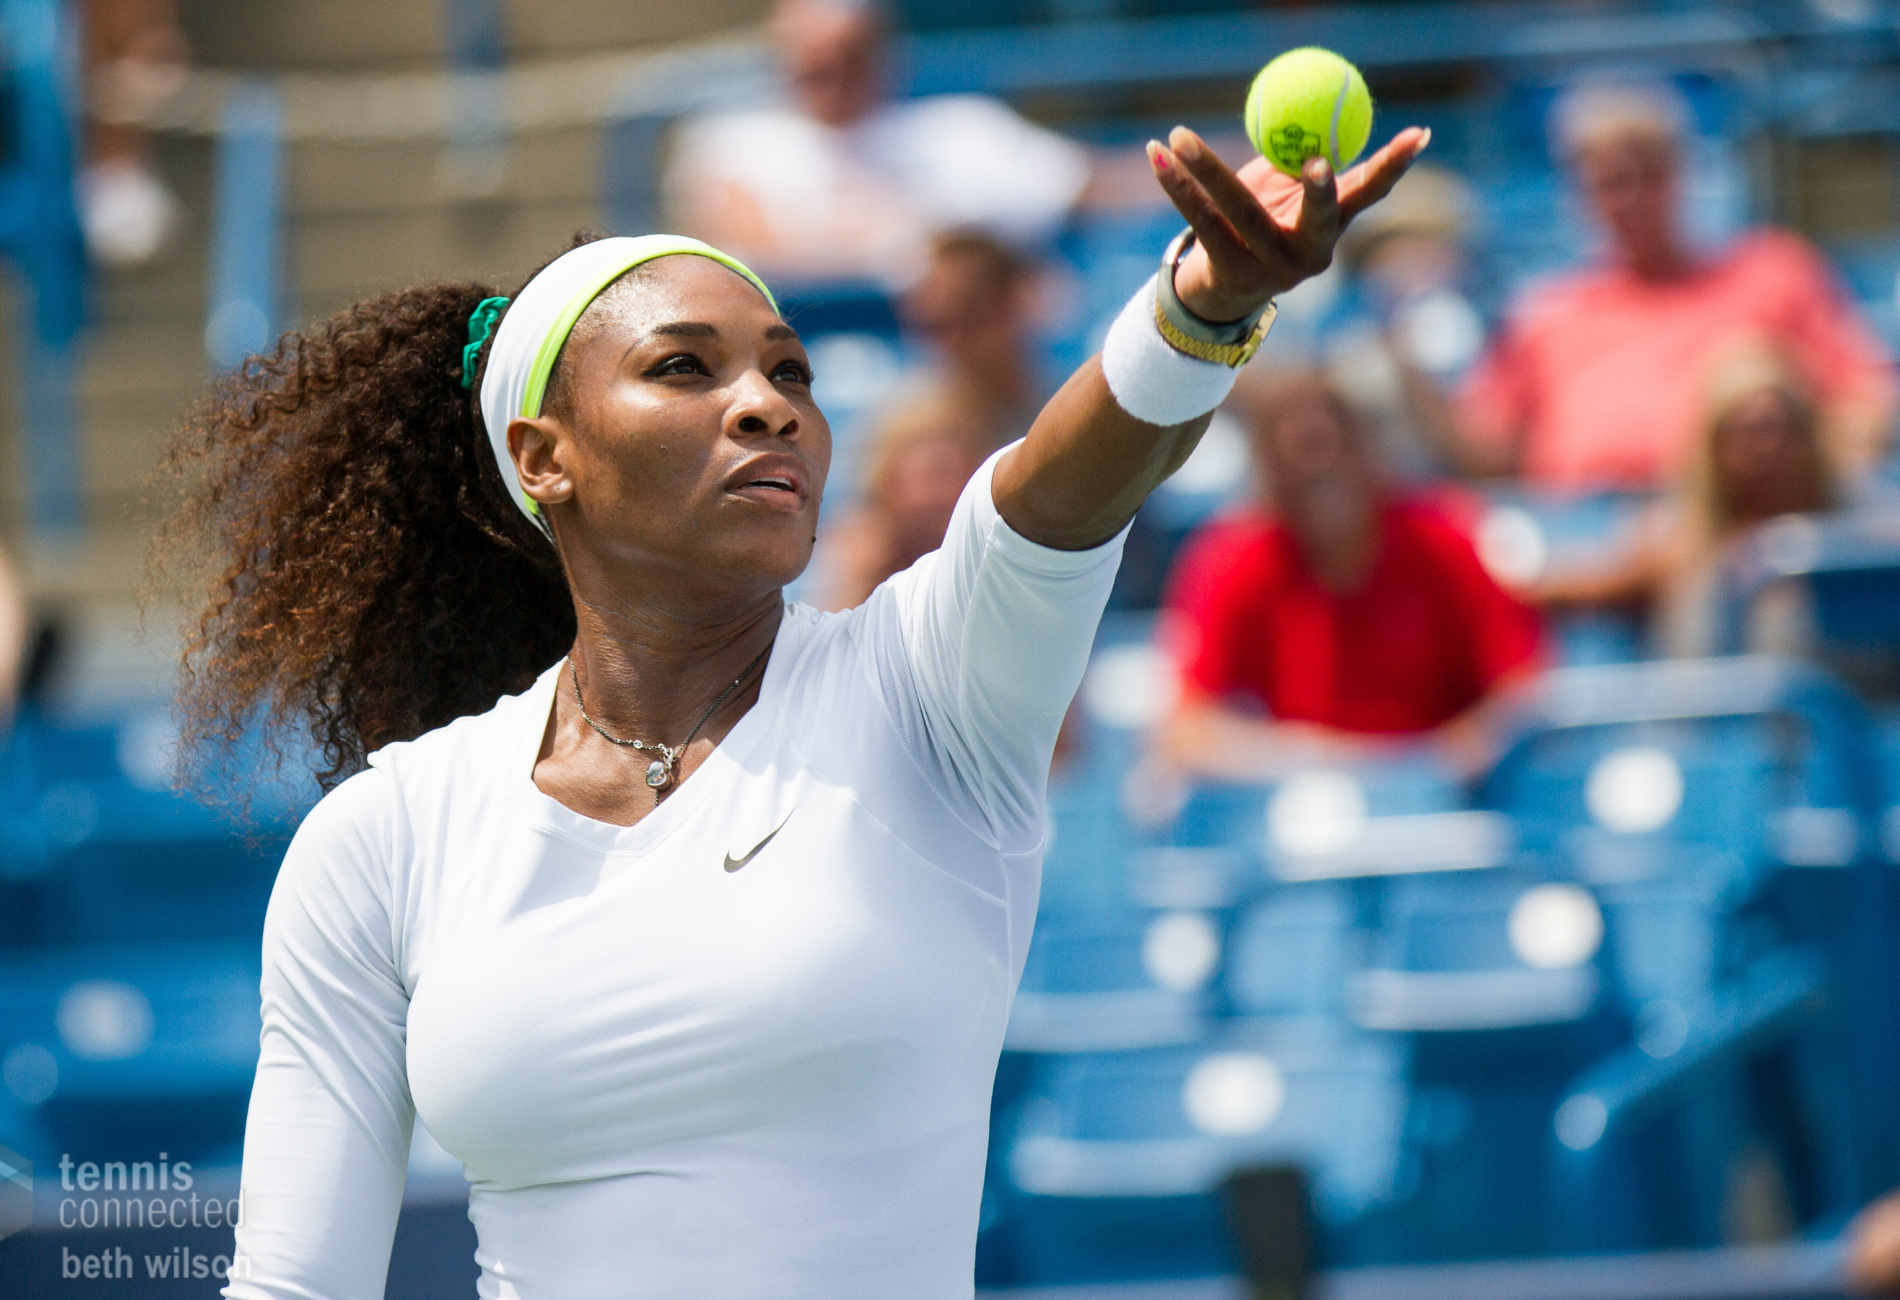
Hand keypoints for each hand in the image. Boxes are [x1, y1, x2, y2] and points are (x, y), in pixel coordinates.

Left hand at [1147, 123, 1430, 323]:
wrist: (1223, 289)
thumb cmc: (1262, 223)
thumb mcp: (1286, 193)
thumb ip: (1300, 159)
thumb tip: (1316, 104)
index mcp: (1331, 227)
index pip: (1369, 192)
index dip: (1394, 165)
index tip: (1418, 135)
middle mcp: (1310, 254)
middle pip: (1317, 216)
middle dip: (1322, 190)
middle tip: (1318, 160)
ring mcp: (1271, 269)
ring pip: (1239, 211)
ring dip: (1206, 168)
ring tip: (1179, 135)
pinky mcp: (1231, 274)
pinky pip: (1201, 220)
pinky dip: (1176, 183)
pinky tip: (1158, 154)